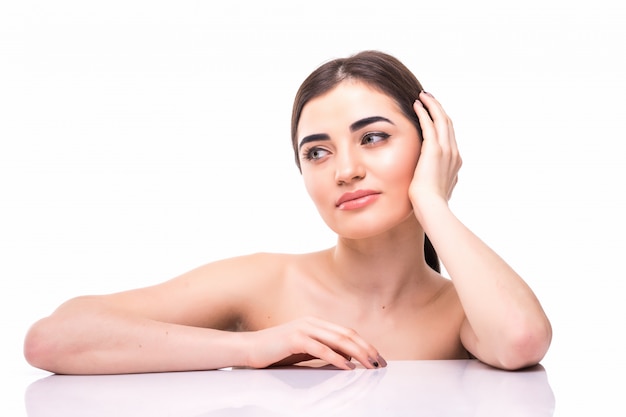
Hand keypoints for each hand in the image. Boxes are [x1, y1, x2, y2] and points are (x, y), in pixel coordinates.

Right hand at [243, 316, 386, 369]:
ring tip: (369, 365)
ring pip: (338, 340)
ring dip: (357, 353)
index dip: (364, 344)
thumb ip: (323, 351)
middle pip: (346, 334)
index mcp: (315, 323)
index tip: (377, 357)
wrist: (248, 349)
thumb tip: (347, 360)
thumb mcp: (304, 351)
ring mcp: (303, 329)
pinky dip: (337, 357)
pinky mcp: (294, 339)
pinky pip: (321, 348)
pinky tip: (347, 366)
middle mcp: (311, 322)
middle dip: (366, 349)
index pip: (346, 332)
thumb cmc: (275, 352)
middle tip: (379, 362)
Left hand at [410, 91, 461, 209]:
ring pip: (441, 120)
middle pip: (448, 124)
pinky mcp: (434, 149)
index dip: (442, 123)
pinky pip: (430, 124)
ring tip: (423, 96)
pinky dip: (424, 112)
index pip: (449, 136)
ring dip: (432, 105)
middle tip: (429, 98)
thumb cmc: (429, 204)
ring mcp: (446, 150)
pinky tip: (416, 104)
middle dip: (439, 109)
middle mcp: (454, 153)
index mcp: (455, 162)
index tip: (434, 114)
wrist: (431, 207)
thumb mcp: (436, 190)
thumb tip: (431, 182)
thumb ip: (435, 182)